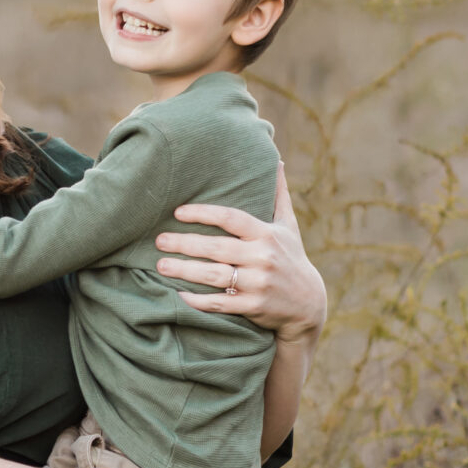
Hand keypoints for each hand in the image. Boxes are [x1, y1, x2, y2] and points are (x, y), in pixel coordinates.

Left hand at [155, 163, 326, 337]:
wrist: (307, 304)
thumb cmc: (291, 257)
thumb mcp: (288, 226)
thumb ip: (278, 194)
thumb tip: (276, 159)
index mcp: (267, 234)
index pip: (231, 218)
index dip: (203, 213)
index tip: (178, 212)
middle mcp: (263, 257)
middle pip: (217, 248)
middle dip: (185, 243)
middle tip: (159, 240)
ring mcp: (258, 283)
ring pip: (215, 276)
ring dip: (185, 271)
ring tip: (161, 265)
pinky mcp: (254, 307)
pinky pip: (220, 303)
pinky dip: (198, 300)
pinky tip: (178, 293)